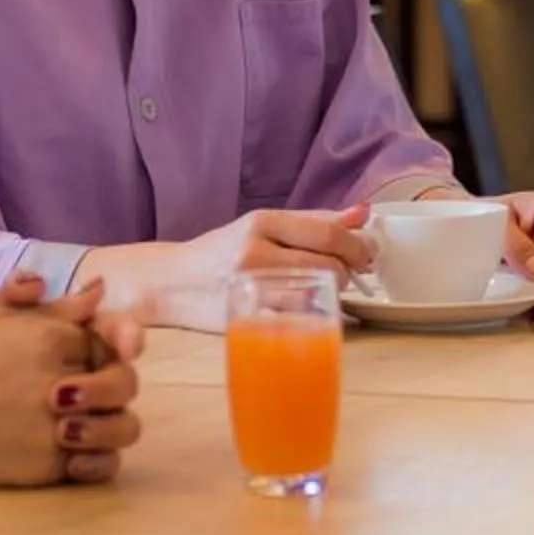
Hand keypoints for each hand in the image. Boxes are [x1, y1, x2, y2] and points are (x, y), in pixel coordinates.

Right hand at [0, 275, 143, 485]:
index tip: (79, 362)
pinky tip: (72, 453)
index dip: (98, 351)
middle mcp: (54, 380)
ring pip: (121, 427)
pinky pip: (95, 465)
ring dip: (111, 425)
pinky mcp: (43, 467)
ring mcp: (51, 427)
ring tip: (83, 424)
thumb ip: (53, 306)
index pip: (103, 341)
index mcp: (46, 339)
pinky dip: (92, 461)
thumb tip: (99, 290)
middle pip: (122, 382)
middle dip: (114, 386)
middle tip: (88, 394)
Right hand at [87, 206, 373, 330]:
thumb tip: (362, 214)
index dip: (358, 247)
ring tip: (320, 290)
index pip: (328, 234)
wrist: (168, 284)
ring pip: (317, 296)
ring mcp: (249, 289)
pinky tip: (304, 312)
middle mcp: (253, 253)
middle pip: (329, 267)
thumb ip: (313, 220)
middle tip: (344, 274)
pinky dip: (310, 317)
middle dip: (347, 273)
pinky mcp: (245, 320)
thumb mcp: (263, 226)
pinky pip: (296, 320)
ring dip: (330, 296)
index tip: (365, 254)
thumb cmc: (221, 253)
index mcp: (260, 222)